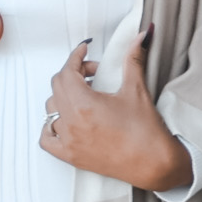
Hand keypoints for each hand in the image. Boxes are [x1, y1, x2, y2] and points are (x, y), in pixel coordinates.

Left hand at [39, 28, 191, 190]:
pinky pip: (46, 139)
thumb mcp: (137, 90)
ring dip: (64, 98)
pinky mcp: (71, 157)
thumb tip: (141, 36)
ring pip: (50, 110)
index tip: (84, 51)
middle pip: (57, 87)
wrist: (155, 165)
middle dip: (73, 74)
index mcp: (84, 104)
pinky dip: (50, 127)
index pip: (67, 72)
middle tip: (94, 74)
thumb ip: (133, 59)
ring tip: (86, 96)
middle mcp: (71, 123)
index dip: (75, 57)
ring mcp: (69, 141)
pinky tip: (67, 120)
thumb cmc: (147, 132)